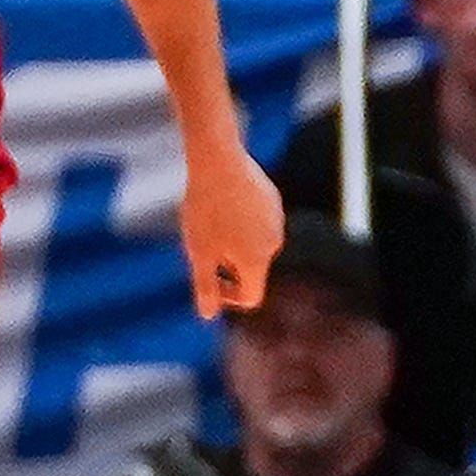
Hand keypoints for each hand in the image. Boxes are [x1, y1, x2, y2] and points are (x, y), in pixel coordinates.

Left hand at [177, 141, 281, 318]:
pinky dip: (241, 222)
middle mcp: (274, 243)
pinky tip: (221, 203)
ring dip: (234, 242)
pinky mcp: (273, 199)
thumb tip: (208, 315)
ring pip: (254, 244)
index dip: (228, 298)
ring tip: (210, 221)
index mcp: (257, 261)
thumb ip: (205, 287)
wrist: (218, 161)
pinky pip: (258, 222)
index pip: (251, 297)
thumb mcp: (198, 253)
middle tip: (202, 243)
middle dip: (228, 265)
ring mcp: (276, 219)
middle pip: (252, 269)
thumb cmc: (205, 210)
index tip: (207, 278)